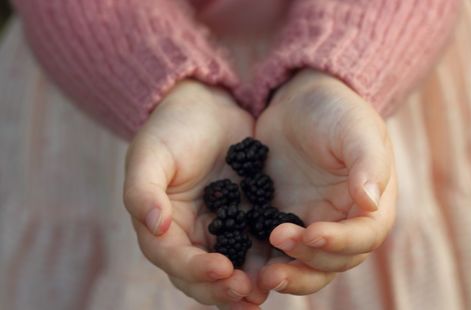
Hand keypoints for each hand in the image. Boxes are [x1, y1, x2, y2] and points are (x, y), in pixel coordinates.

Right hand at [123, 81, 264, 307]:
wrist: (206, 109)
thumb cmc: (171, 130)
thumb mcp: (150, 155)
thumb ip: (144, 191)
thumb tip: (154, 226)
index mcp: (161, 227)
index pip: (173, 258)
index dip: (195, 269)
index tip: (221, 268)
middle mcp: (189, 237)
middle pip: (201, 277)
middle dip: (223, 288)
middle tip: (248, 291)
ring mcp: (218, 232)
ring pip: (229, 271)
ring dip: (245, 287)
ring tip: (265, 291)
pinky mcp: (245, 221)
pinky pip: (254, 249)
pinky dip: (265, 263)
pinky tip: (283, 268)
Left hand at [254, 69, 396, 294]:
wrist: (299, 102)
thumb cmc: (337, 112)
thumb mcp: (357, 130)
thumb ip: (367, 163)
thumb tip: (371, 203)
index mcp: (369, 207)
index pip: (363, 237)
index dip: (339, 242)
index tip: (312, 233)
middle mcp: (341, 224)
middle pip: (332, 262)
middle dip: (307, 264)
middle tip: (278, 256)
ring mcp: (309, 224)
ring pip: (303, 265)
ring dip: (286, 274)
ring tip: (261, 276)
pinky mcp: (279, 220)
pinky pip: (273, 250)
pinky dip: (261, 261)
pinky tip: (241, 264)